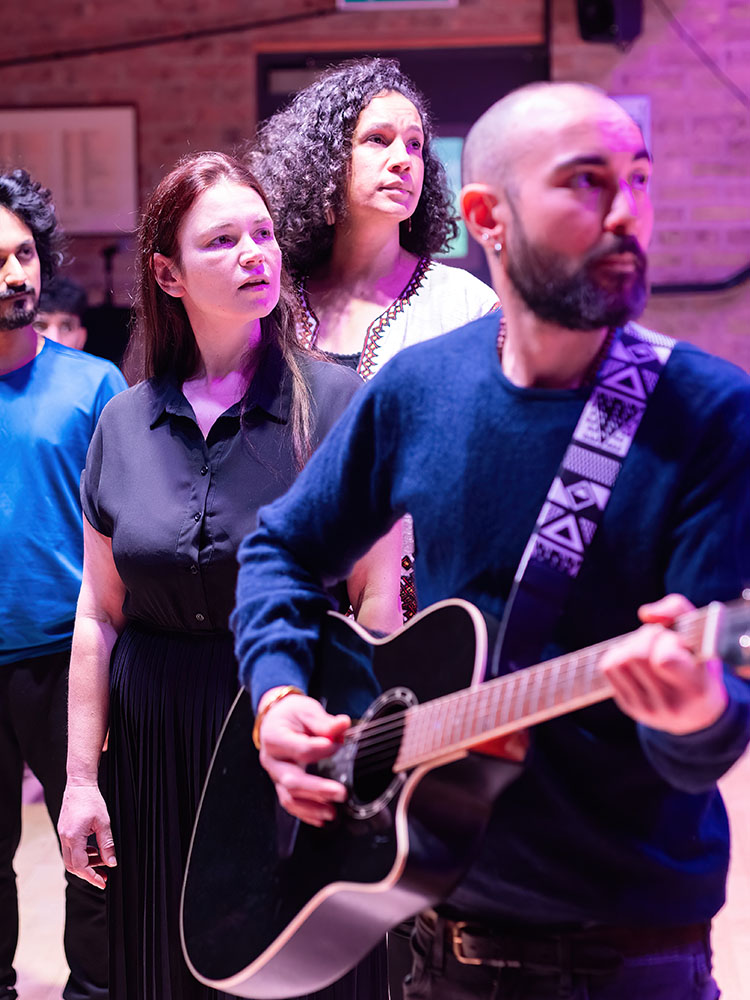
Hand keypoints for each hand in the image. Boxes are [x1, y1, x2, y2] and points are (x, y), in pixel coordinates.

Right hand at [58, 783, 116, 888]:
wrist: (79, 784)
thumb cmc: (92, 800)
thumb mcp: (104, 823)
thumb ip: (107, 844)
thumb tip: (112, 862)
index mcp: (73, 837)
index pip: (80, 865)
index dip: (91, 877)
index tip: (102, 883)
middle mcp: (65, 838)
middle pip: (73, 865)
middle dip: (88, 873)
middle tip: (104, 877)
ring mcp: (63, 834)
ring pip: (71, 858)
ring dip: (86, 863)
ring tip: (102, 862)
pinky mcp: (65, 831)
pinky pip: (70, 849)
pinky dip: (82, 854)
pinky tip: (94, 851)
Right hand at [257, 691, 349, 827]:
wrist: (275, 718)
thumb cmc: (292, 714)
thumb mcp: (306, 710)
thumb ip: (324, 722)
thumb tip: (342, 725)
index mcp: (275, 737)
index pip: (300, 749)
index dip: (322, 750)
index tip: (338, 745)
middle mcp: (271, 760)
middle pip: (292, 780)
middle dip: (318, 789)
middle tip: (341, 793)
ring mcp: (274, 775)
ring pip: (289, 797)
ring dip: (312, 807)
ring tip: (332, 812)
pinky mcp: (280, 785)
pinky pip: (290, 803)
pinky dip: (306, 813)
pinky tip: (321, 819)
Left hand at [600, 594, 727, 734]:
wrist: (697, 712)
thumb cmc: (699, 664)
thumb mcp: (702, 636)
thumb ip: (678, 610)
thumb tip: (645, 614)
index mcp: (696, 689)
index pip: (664, 659)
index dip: (666, 640)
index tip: (678, 641)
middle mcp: (671, 705)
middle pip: (637, 656)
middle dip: (646, 636)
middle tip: (660, 638)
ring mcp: (647, 709)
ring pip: (619, 661)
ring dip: (630, 644)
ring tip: (647, 646)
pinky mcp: (629, 707)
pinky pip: (608, 669)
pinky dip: (618, 654)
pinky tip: (634, 657)